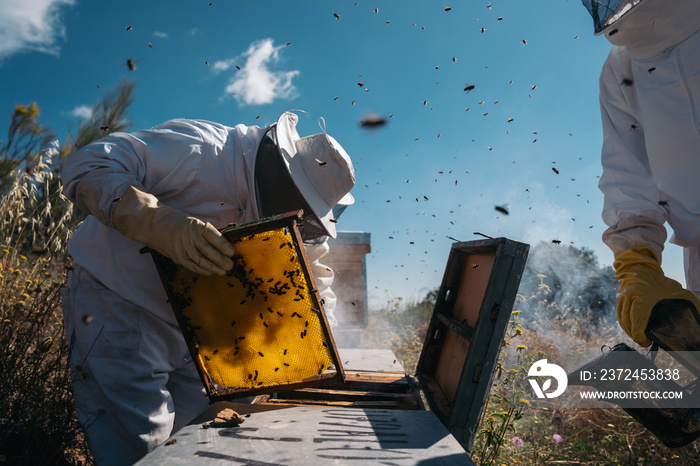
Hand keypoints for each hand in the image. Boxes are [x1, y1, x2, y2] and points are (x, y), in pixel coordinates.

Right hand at [113, 186, 234, 274]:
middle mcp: (189, 237)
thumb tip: (222, 244)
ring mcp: (182, 248)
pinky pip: (191, 265)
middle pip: (209, 251)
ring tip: (223, 271)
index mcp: (196, 226)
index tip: (233, 252)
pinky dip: (202, 270)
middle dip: (221, 260)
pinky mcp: (176, 256)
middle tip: (231, 265)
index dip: (224, 246)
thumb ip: (205, 232)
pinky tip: (210, 272)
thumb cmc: (177, 221)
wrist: (153, 224)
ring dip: (214, 267)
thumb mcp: (193, 221)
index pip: (214, 237)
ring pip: (201, 260)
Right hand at [614, 246, 699, 345]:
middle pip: (628, 323)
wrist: (640, 267)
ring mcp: (622, 299)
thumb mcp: (675, 289)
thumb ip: (689, 301)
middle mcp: (629, 299)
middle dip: (635, 335)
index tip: (645, 341)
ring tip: (638, 337)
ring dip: (628, 331)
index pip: (637, 321)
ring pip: (622, 320)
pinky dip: (624, 324)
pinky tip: (631, 329)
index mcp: (643, 298)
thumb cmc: (659, 280)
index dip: (639, 335)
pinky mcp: (619, 299)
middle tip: (644, 342)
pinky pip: (620, 315)